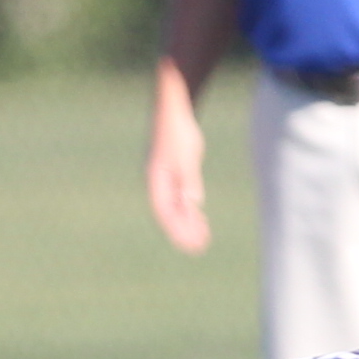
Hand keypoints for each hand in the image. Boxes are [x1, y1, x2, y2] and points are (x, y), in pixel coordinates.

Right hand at [145, 116, 208, 254]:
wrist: (173, 110)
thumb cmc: (178, 130)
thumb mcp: (186, 155)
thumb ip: (189, 179)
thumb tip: (193, 202)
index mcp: (156, 181)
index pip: (165, 213)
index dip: (177, 230)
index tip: (191, 243)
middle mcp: (158, 184)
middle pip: (169, 214)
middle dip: (183, 232)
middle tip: (199, 247)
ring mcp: (165, 179)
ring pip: (175, 208)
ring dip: (188, 223)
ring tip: (203, 238)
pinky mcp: (174, 174)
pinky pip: (180, 198)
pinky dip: (190, 210)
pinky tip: (200, 218)